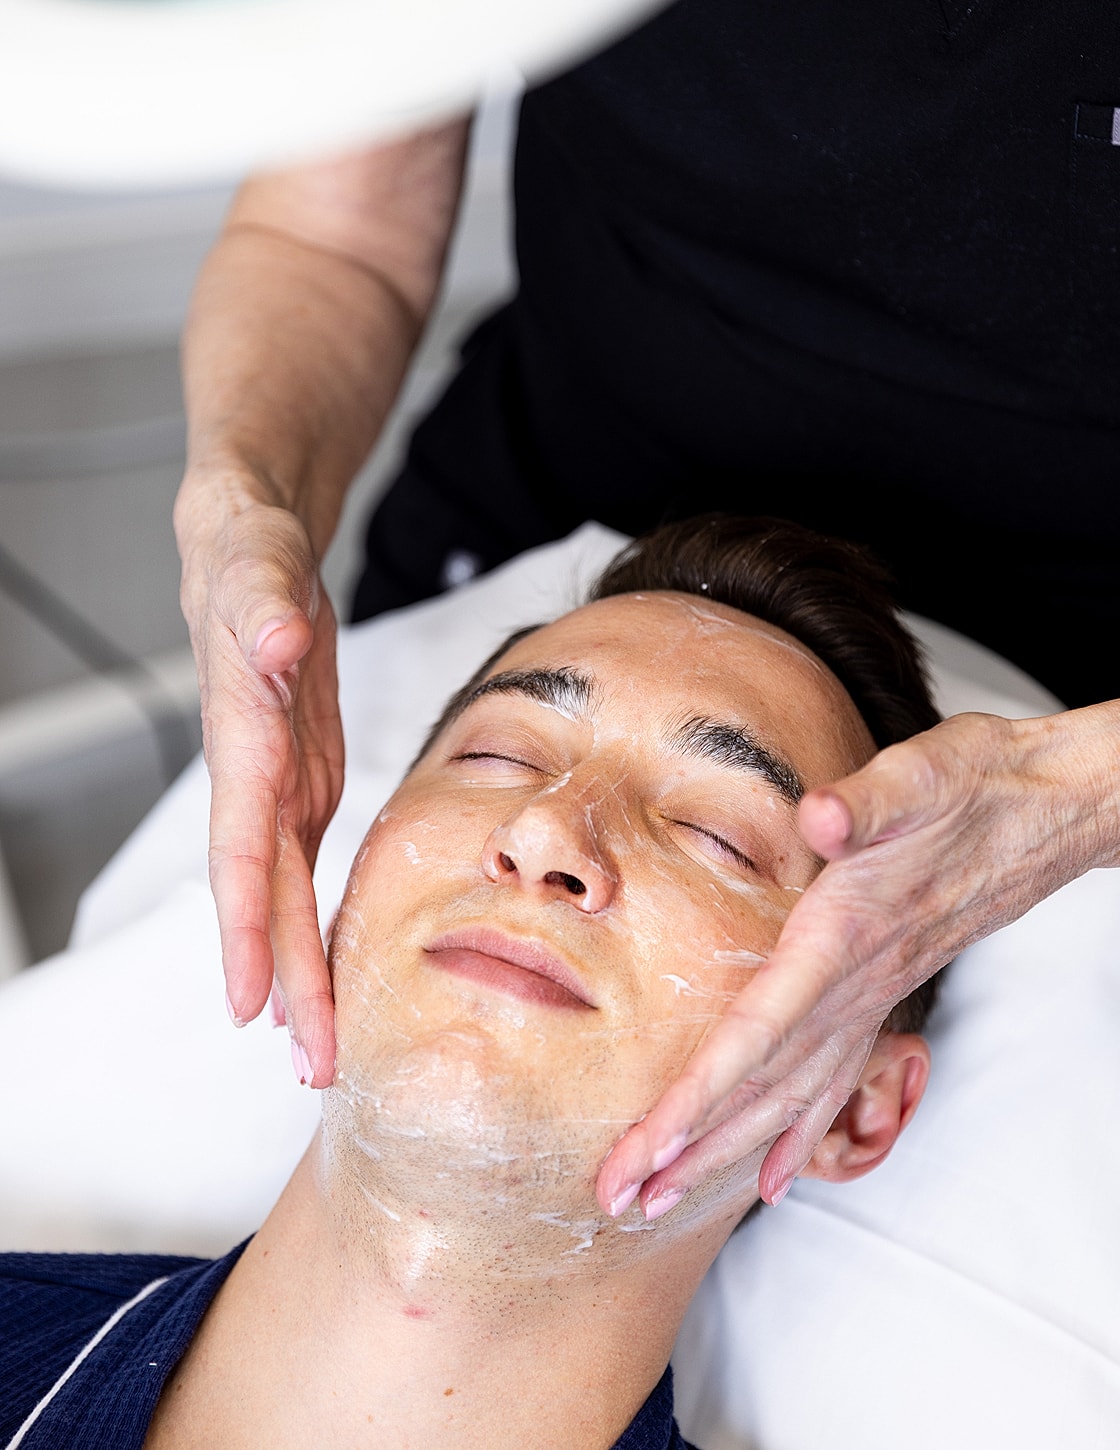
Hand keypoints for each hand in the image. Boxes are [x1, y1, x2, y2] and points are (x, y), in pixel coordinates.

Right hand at [180, 493, 343, 1087]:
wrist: (249, 543)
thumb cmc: (249, 552)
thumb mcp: (259, 562)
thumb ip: (264, 605)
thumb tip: (276, 643)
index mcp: (245, 741)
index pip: (243, 852)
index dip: (248, 931)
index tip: (252, 1008)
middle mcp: (255, 777)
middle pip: (268, 898)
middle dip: (288, 983)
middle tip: (315, 1065)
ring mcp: (278, 782)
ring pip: (286, 894)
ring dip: (302, 970)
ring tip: (321, 1046)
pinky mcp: (302, 775)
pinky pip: (303, 867)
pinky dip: (312, 923)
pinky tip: (325, 972)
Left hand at [595, 691, 1119, 1217]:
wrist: (1045, 809)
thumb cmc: (972, 786)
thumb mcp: (918, 776)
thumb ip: (867, 802)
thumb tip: (821, 813)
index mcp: (844, 935)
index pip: (763, 1029)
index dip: (705, 1092)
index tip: (652, 1146)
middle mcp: (854, 986)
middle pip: (762, 1087)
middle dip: (689, 1148)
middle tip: (618, 1200)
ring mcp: (869, 1000)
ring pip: (790, 1098)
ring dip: (722, 1154)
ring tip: (658, 1200)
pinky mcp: (877, 996)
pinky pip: (831, 1083)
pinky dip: (797, 1137)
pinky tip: (770, 1180)